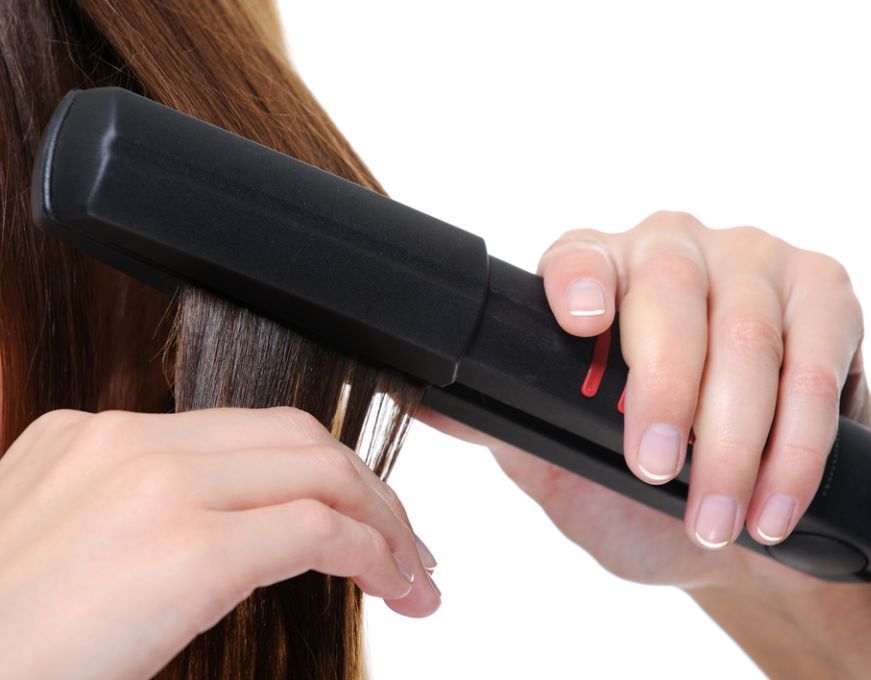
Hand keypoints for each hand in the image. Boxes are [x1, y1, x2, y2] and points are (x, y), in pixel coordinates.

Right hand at [0, 407, 439, 679]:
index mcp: (93, 439)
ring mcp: (158, 487)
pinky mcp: (187, 549)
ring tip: (413, 572)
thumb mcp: (55, 550)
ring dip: (383, 519)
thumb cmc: (9, 642)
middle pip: (296, 437)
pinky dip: (372, 552)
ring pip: (320, 470)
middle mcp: (129, 444)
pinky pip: (317, 529)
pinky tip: (392, 586)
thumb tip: (218, 534)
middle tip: (404, 542)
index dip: (318, 469)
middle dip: (367, 487)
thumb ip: (129, 518)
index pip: (245, 431)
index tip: (354, 514)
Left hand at [420, 210, 870, 591]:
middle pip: (670, 291)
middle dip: (666, 391)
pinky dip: (799, 441)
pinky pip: (817, 361)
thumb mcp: (560, 460)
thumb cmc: (636, 491)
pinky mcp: (826, 298)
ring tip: (718, 517)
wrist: (733, 530)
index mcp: (599, 275)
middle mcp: (673, 251)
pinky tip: (775, 497)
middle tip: (655, 473)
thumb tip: (426, 402)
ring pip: (748, 332)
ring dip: (736, 437)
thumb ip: (504, 423)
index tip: (580, 322)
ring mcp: (754, 265)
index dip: (579, 281)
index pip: (577, 255)